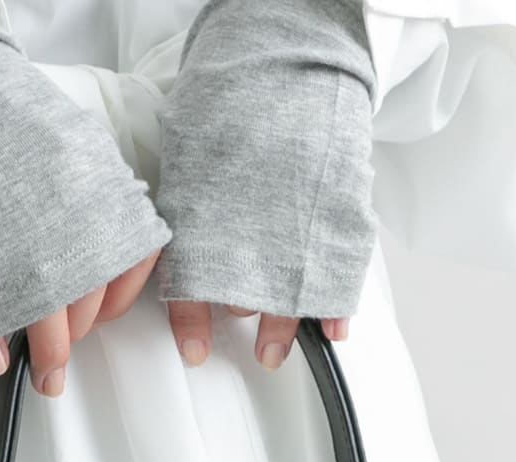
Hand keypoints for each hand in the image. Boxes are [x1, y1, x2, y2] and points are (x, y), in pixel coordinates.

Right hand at [0, 2, 169, 399]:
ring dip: (45, 354)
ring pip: (50, 325)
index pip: (131, 276)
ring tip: (38, 367)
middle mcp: (80, 233)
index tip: (98, 317)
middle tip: (59, 344)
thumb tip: (99, 270)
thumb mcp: (80, 157)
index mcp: (111, 205)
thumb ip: (100, 211)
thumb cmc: (14, 128)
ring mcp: (34, 253)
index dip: (111, 306)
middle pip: (88, 310)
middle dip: (74, 335)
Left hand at [152, 0, 376, 369]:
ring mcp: (296, 228)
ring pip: (288, 294)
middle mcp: (249, 231)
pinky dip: (335, 307)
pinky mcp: (339, 218)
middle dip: (250, 321)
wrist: (289, 54)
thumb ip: (189, 205)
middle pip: (245, 298)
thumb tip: (177, 242)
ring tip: (281, 341)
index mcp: (204, 217)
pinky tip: (331, 329)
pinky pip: (337, 276)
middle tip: (257, 348)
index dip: (192, 326)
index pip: (191, 288)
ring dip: (285, 318)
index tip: (193, 352)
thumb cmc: (236, 95)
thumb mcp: (192, 152)